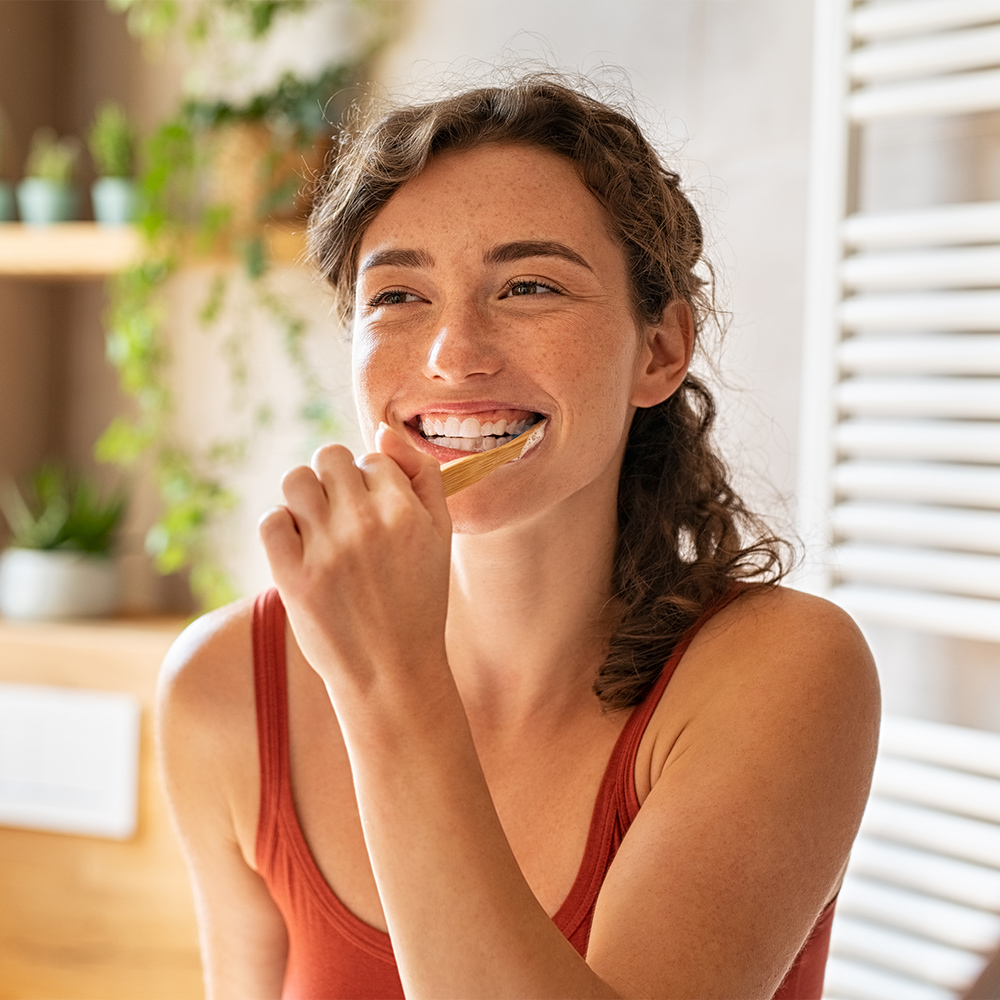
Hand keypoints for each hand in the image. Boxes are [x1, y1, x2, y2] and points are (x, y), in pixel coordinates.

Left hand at [258, 424, 451, 698]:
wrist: (393, 672)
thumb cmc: (419, 600)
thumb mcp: (441, 535)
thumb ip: (423, 475)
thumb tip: (383, 430)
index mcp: (405, 511)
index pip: (373, 458)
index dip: (372, 482)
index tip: (375, 515)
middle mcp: (365, 523)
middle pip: (329, 457)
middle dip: (335, 479)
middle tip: (343, 516)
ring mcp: (326, 550)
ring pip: (296, 481)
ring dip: (304, 497)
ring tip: (318, 527)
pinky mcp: (293, 577)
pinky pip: (270, 520)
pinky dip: (281, 528)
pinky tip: (300, 548)